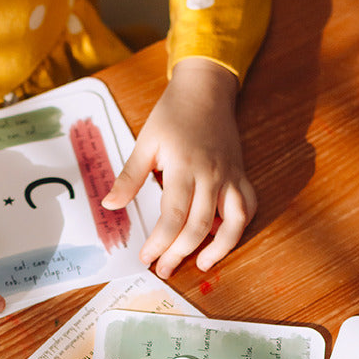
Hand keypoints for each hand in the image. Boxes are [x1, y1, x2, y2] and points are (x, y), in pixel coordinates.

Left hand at [101, 58, 254, 279]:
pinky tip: (223, 239)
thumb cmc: (172, 115)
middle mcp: (211, 175)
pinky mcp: (241, 175)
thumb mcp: (145, 142)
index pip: (173, 216)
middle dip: (179, 253)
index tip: (146, 257)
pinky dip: (238, 227)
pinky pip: (248, 207)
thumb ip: (129, 177)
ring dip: (219, 248)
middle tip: (163, 269)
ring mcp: (230, 176)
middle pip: (199, 226)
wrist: (206, 90)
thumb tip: (110, 205)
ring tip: (201, 265)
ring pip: (232, 221)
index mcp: (184, 167)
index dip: (159, 242)